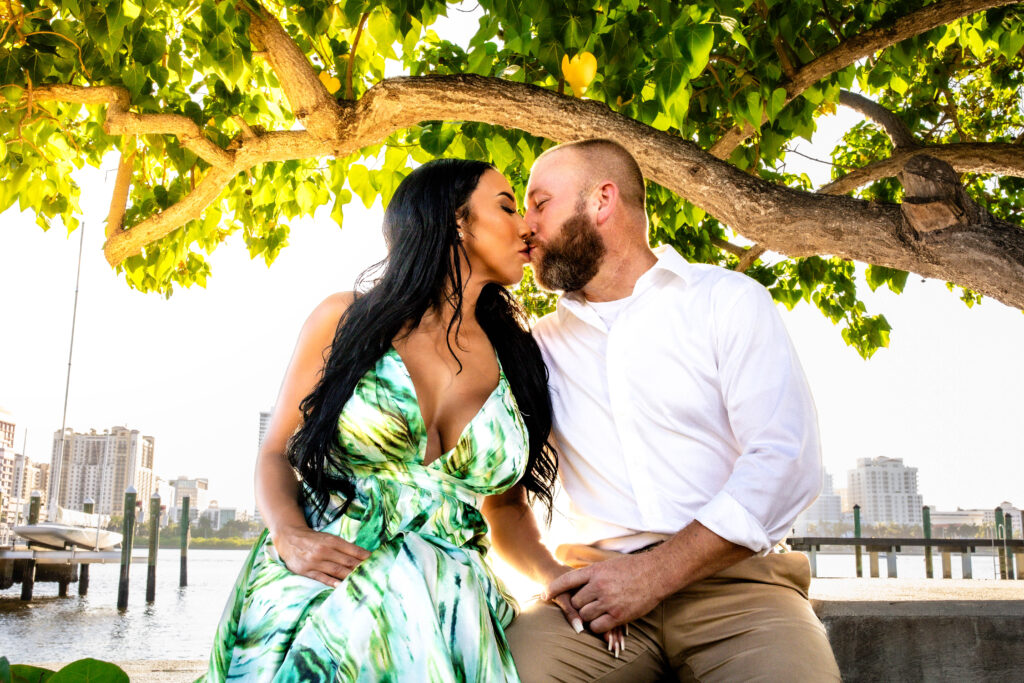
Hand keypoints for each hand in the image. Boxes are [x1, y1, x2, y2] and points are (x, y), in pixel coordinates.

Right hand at [272, 523, 370, 586]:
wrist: (289, 538)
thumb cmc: (313, 539)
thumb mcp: (328, 538)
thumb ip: (343, 547)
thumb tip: (362, 556)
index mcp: (332, 541)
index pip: (353, 550)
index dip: (366, 557)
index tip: (377, 562)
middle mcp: (324, 550)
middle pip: (347, 561)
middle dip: (361, 568)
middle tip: (374, 574)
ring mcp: (315, 561)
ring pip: (337, 570)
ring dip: (350, 577)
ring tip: (362, 582)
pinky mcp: (307, 571)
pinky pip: (322, 578)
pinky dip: (333, 583)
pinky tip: (342, 586)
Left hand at [543, 552, 662, 633]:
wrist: (656, 573)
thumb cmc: (633, 567)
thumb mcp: (608, 564)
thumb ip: (592, 574)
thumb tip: (578, 582)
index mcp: (595, 571)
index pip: (566, 580)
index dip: (553, 589)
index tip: (544, 595)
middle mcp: (598, 586)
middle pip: (575, 602)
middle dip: (578, 605)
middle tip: (587, 604)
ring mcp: (608, 601)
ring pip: (585, 615)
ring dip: (588, 615)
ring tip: (598, 610)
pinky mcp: (618, 615)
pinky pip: (597, 626)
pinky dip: (597, 625)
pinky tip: (603, 620)